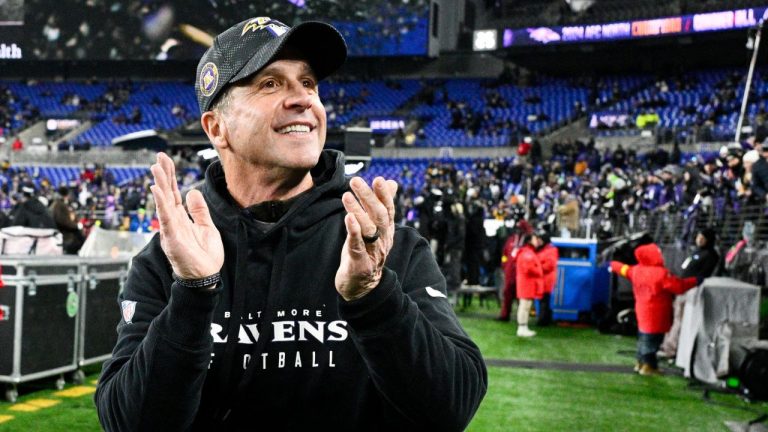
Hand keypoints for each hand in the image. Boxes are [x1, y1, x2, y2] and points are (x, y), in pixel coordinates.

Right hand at [150, 152, 223, 280]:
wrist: (206, 277)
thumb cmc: (205, 256)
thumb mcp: (207, 228)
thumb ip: (199, 211)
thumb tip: (193, 191)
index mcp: (182, 218)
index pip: (174, 193)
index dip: (171, 177)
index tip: (165, 160)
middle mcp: (173, 222)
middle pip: (167, 194)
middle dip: (163, 175)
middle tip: (158, 157)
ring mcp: (171, 230)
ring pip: (163, 203)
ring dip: (160, 185)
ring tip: (156, 168)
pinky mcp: (171, 238)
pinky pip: (165, 218)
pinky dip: (161, 203)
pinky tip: (157, 190)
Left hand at [335, 176, 397, 300]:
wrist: (362, 287)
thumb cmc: (366, 253)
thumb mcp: (375, 228)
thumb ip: (382, 205)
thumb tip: (391, 182)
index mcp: (387, 231)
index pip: (388, 210)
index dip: (384, 195)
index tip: (379, 179)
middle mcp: (382, 241)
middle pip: (379, 216)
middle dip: (368, 197)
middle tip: (356, 181)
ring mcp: (372, 253)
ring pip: (369, 229)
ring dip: (358, 210)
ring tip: (347, 195)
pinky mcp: (360, 264)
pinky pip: (358, 246)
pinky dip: (353, 231)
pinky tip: (347, 218)